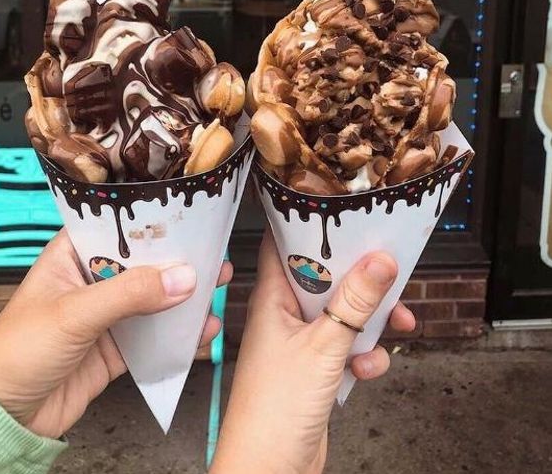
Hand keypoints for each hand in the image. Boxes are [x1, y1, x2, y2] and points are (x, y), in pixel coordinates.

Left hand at [0, 229, 229, 438]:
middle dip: (177, 262)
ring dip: (182, 299)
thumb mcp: (74, 314)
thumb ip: (129, 294)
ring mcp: (102, 319)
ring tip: (218, 289)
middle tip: (214, 256)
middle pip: (140, 265)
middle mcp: (87, 284)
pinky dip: (178, 337)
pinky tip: (201, 332)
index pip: (113, 229)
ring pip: (151, 302)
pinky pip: (153, 340)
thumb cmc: (16, 352)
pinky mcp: (113, 353)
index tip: (188, 219)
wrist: (4, 413)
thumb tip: (181, 278)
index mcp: (68, 259)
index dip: (149, 223)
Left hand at [212, 230, 417, 473]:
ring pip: (343, 314)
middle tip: (394, 280)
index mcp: (270, 298)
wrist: (271, 465)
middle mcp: (281, 315)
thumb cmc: (275, 409)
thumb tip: (379, 258)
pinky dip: (363, 355)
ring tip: (393, 329)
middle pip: (326, 278)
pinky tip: (366, 369)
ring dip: (370, 323)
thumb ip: (354, 303)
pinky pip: (346, 346)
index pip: (284, 244)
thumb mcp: (325, 347)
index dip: (312, 226)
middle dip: (362, 281)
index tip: (348, 213)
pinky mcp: (314, 368)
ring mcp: (298, 342)